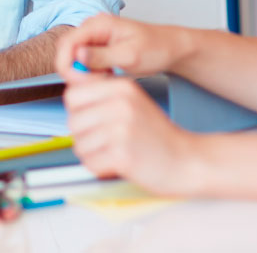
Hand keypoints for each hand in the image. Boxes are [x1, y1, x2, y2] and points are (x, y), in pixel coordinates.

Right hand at [55, 14, 182, 78]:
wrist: (171, 48)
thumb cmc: (156, 48)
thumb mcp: (129, 55)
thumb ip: (102, 56)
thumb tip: (77, 55)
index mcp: (98, 24)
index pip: (66, 43)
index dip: (67, 65)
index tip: (78, 82)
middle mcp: (92, 28)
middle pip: (67, 52)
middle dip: (75, 71)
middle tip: (94, 85)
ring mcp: (95, 38)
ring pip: (74, 59)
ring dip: (84, 74)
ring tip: (106, 80)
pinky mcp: (98, 49)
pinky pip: (85, 63)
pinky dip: (92, 73)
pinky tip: (108, 77)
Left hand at [63, 71, 191, 191]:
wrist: (186, 160)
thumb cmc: (156, 134)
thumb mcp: (132, 102)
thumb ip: (103, 95)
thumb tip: (70, 90)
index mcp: (122, 87)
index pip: (73, 95)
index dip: (79, 112)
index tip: (94, 121)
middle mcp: (121, 104)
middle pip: (73, 121)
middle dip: (85, 136)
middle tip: (108, 142)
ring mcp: (121, 129)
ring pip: (79, 145)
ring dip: (93, 154)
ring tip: (116, 152)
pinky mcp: (122, 155)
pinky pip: (90, 163)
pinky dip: (100, 169)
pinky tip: (119, 164)